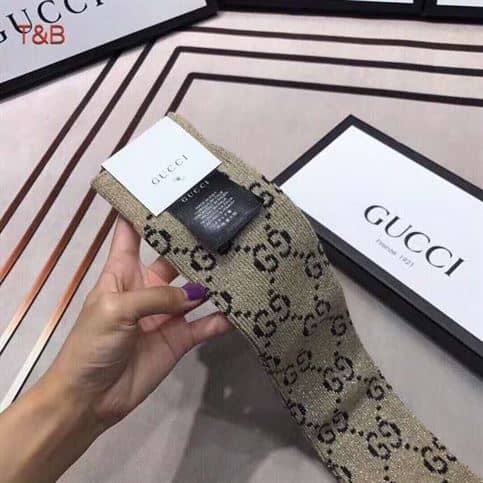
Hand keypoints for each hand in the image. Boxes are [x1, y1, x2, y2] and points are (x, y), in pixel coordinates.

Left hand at [47, 217, 231, 428]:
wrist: (92, 397)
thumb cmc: (92, 344)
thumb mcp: (116, 310)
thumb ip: (156, 297)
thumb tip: (196, 293)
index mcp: (123, 272)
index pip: (131, 233)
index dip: (143, 210)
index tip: (165, 188)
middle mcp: (148, 286)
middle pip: (174, 258)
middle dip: (194, 245)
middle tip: (224, 227)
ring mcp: (166, 312)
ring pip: (196, 290)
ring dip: (215, 282)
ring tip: (241, 263)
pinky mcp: (180, 338)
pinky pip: (206, 325)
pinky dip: (223, 319)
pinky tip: (242, 309)